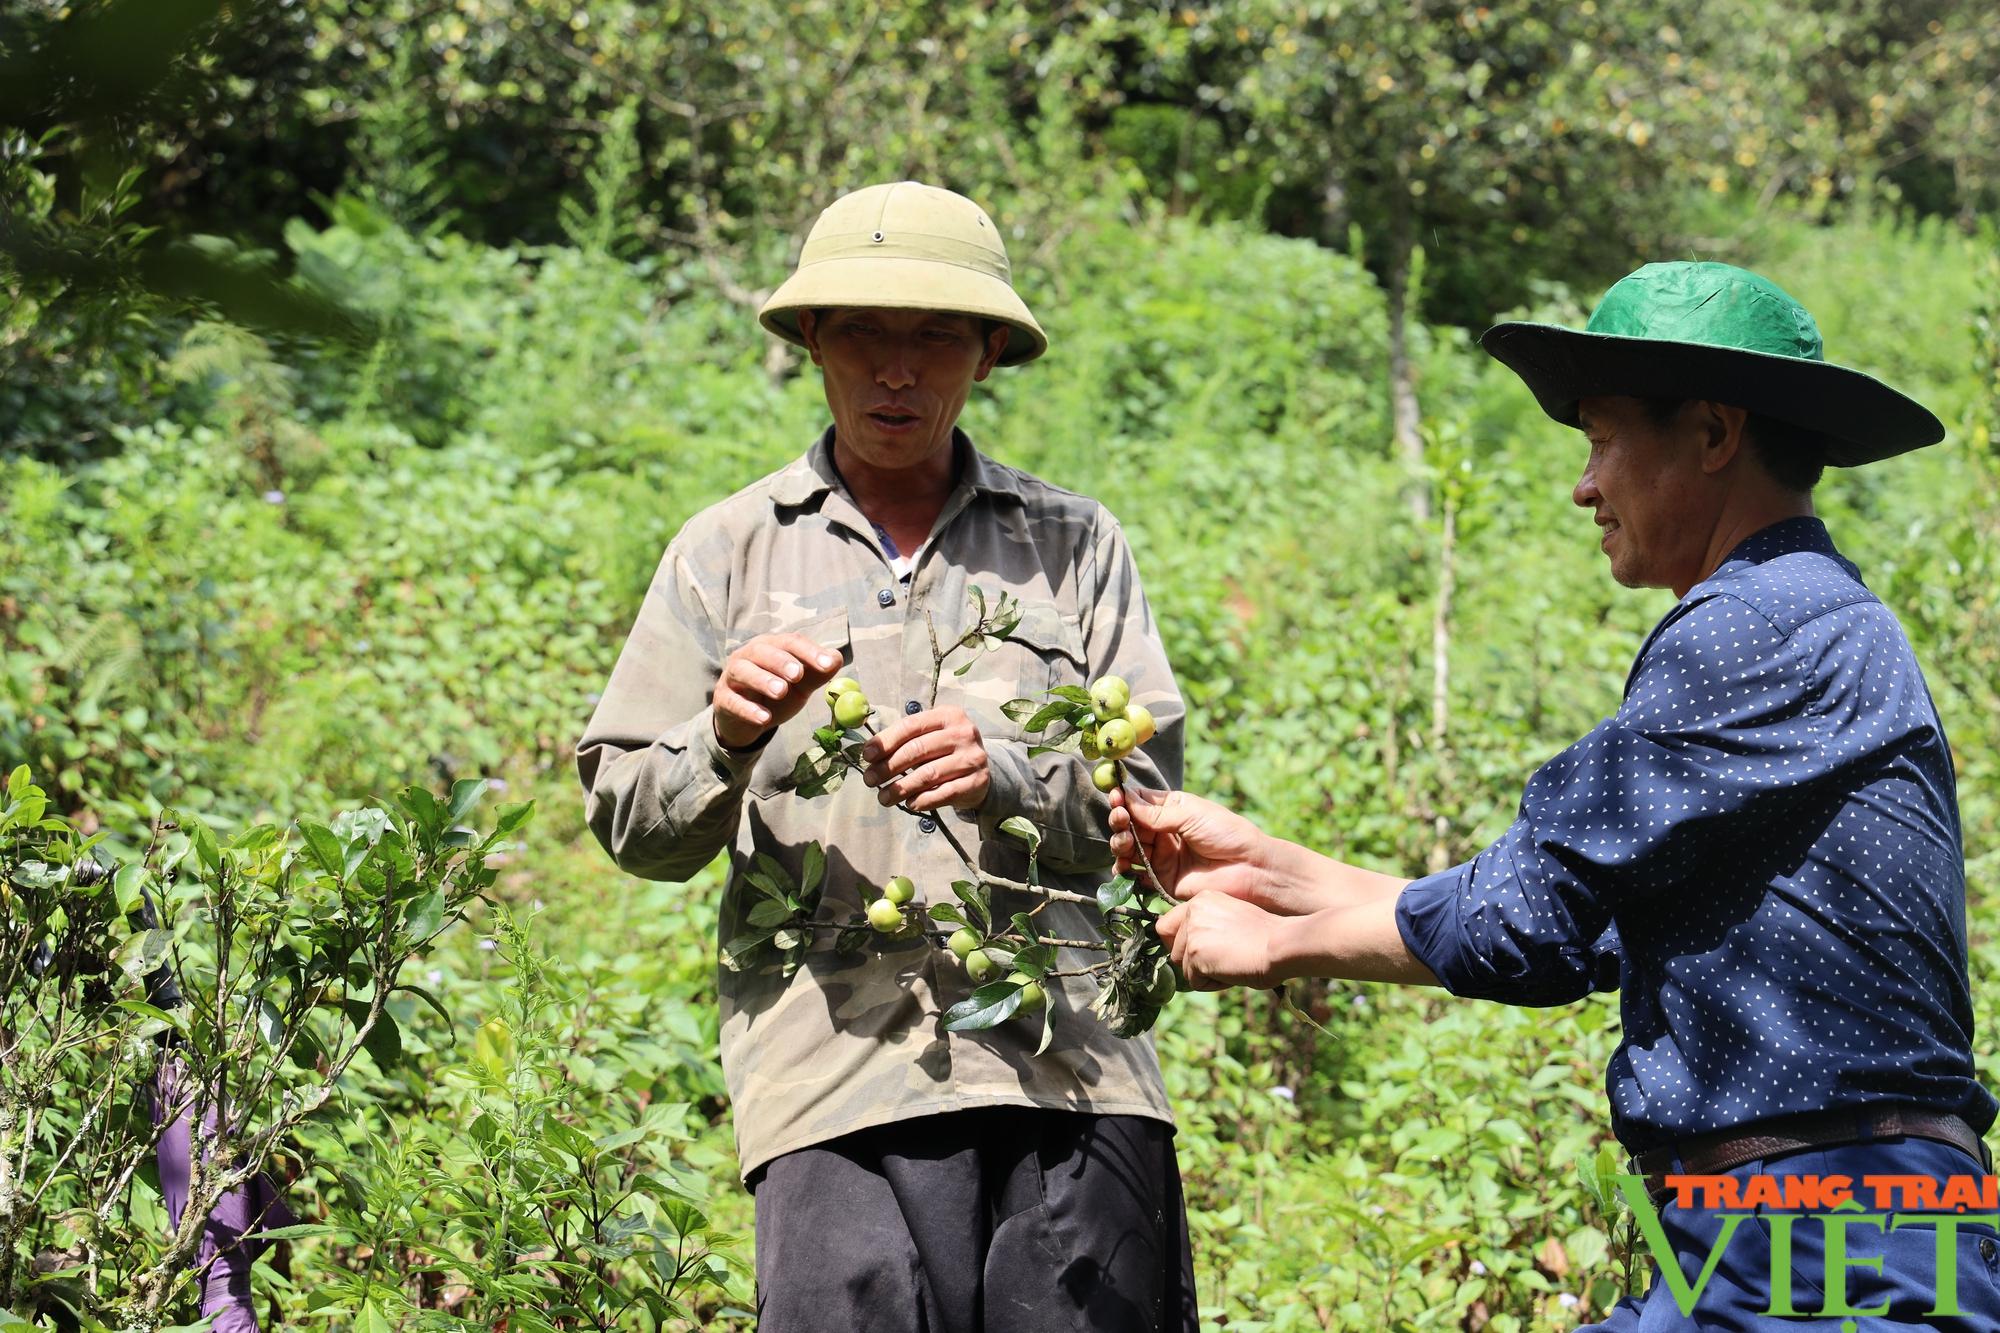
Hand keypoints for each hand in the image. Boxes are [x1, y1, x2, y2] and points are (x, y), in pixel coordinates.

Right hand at [711, 633, 843, 750]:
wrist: (747, 721)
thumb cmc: (776, 695)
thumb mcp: (800, 684)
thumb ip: (818, 672)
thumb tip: (836, 659)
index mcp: (771, 646)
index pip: (790, 642)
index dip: (809, 651)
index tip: (827, 665)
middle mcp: (749, 655)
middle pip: (763, 651)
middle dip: (781, 661)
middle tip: (797, 674)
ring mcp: (732, 676)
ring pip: (743, 671)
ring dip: (762, 679)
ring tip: (780, 691)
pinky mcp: (723, 699)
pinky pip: (733, 701)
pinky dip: (748, 709)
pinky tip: (764, 718)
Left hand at [860, 706, 989, 811]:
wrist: (979, 772)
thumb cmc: (945, 751)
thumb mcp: (930, 736)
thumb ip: (905, 740)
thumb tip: (871, 753)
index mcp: (948, 715)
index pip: (910, 726)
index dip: (886, 742)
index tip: (867, 756)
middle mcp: (963, 733)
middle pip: (917, 750)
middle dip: (888, 767)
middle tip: (870, 780)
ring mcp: (972, 758)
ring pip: (929, 774)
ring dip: (901, 788)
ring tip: (884, 797)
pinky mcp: (977, 782)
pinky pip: (944, 793)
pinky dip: (923, 800)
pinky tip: (910, 804)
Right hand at [1108, 789, 1284, 908]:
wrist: (1249, 869)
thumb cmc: (1227, 833)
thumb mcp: (1191, 814)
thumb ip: (1157, 812)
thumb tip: (1126, 798)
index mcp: (1172, 810)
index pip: (1139, 802)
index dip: (1124, 800)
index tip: (1115, 798)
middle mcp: (1163, 832)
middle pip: (1129, 825)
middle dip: (1120, 821)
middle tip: (1120, 820)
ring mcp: (1161, 856)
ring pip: (1128, 848)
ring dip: (1120, 844)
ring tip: (1126, 842)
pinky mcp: (1161, 879)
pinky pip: (1135, 874)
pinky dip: (1124, 870)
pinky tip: (1124, 865)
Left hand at [1155, 894, 1285, 989]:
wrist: (1280, 944)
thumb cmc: (1267, 936)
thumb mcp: (1231, 920)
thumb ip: (1207, 927)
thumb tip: (1188, 952)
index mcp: (1202, 899)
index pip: (1166, 925)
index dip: (1180, 944)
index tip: (1200, 953)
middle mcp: (1192, 911)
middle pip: (1173, 950)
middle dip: (1194, 963)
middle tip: (1223, 961)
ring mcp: (1191, 932)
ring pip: (1184, 969)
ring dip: (1205, 974)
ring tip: (1232, 964)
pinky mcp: (1195, 953)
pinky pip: (1195, 982)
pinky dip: (1213, 984)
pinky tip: (1233, 972)